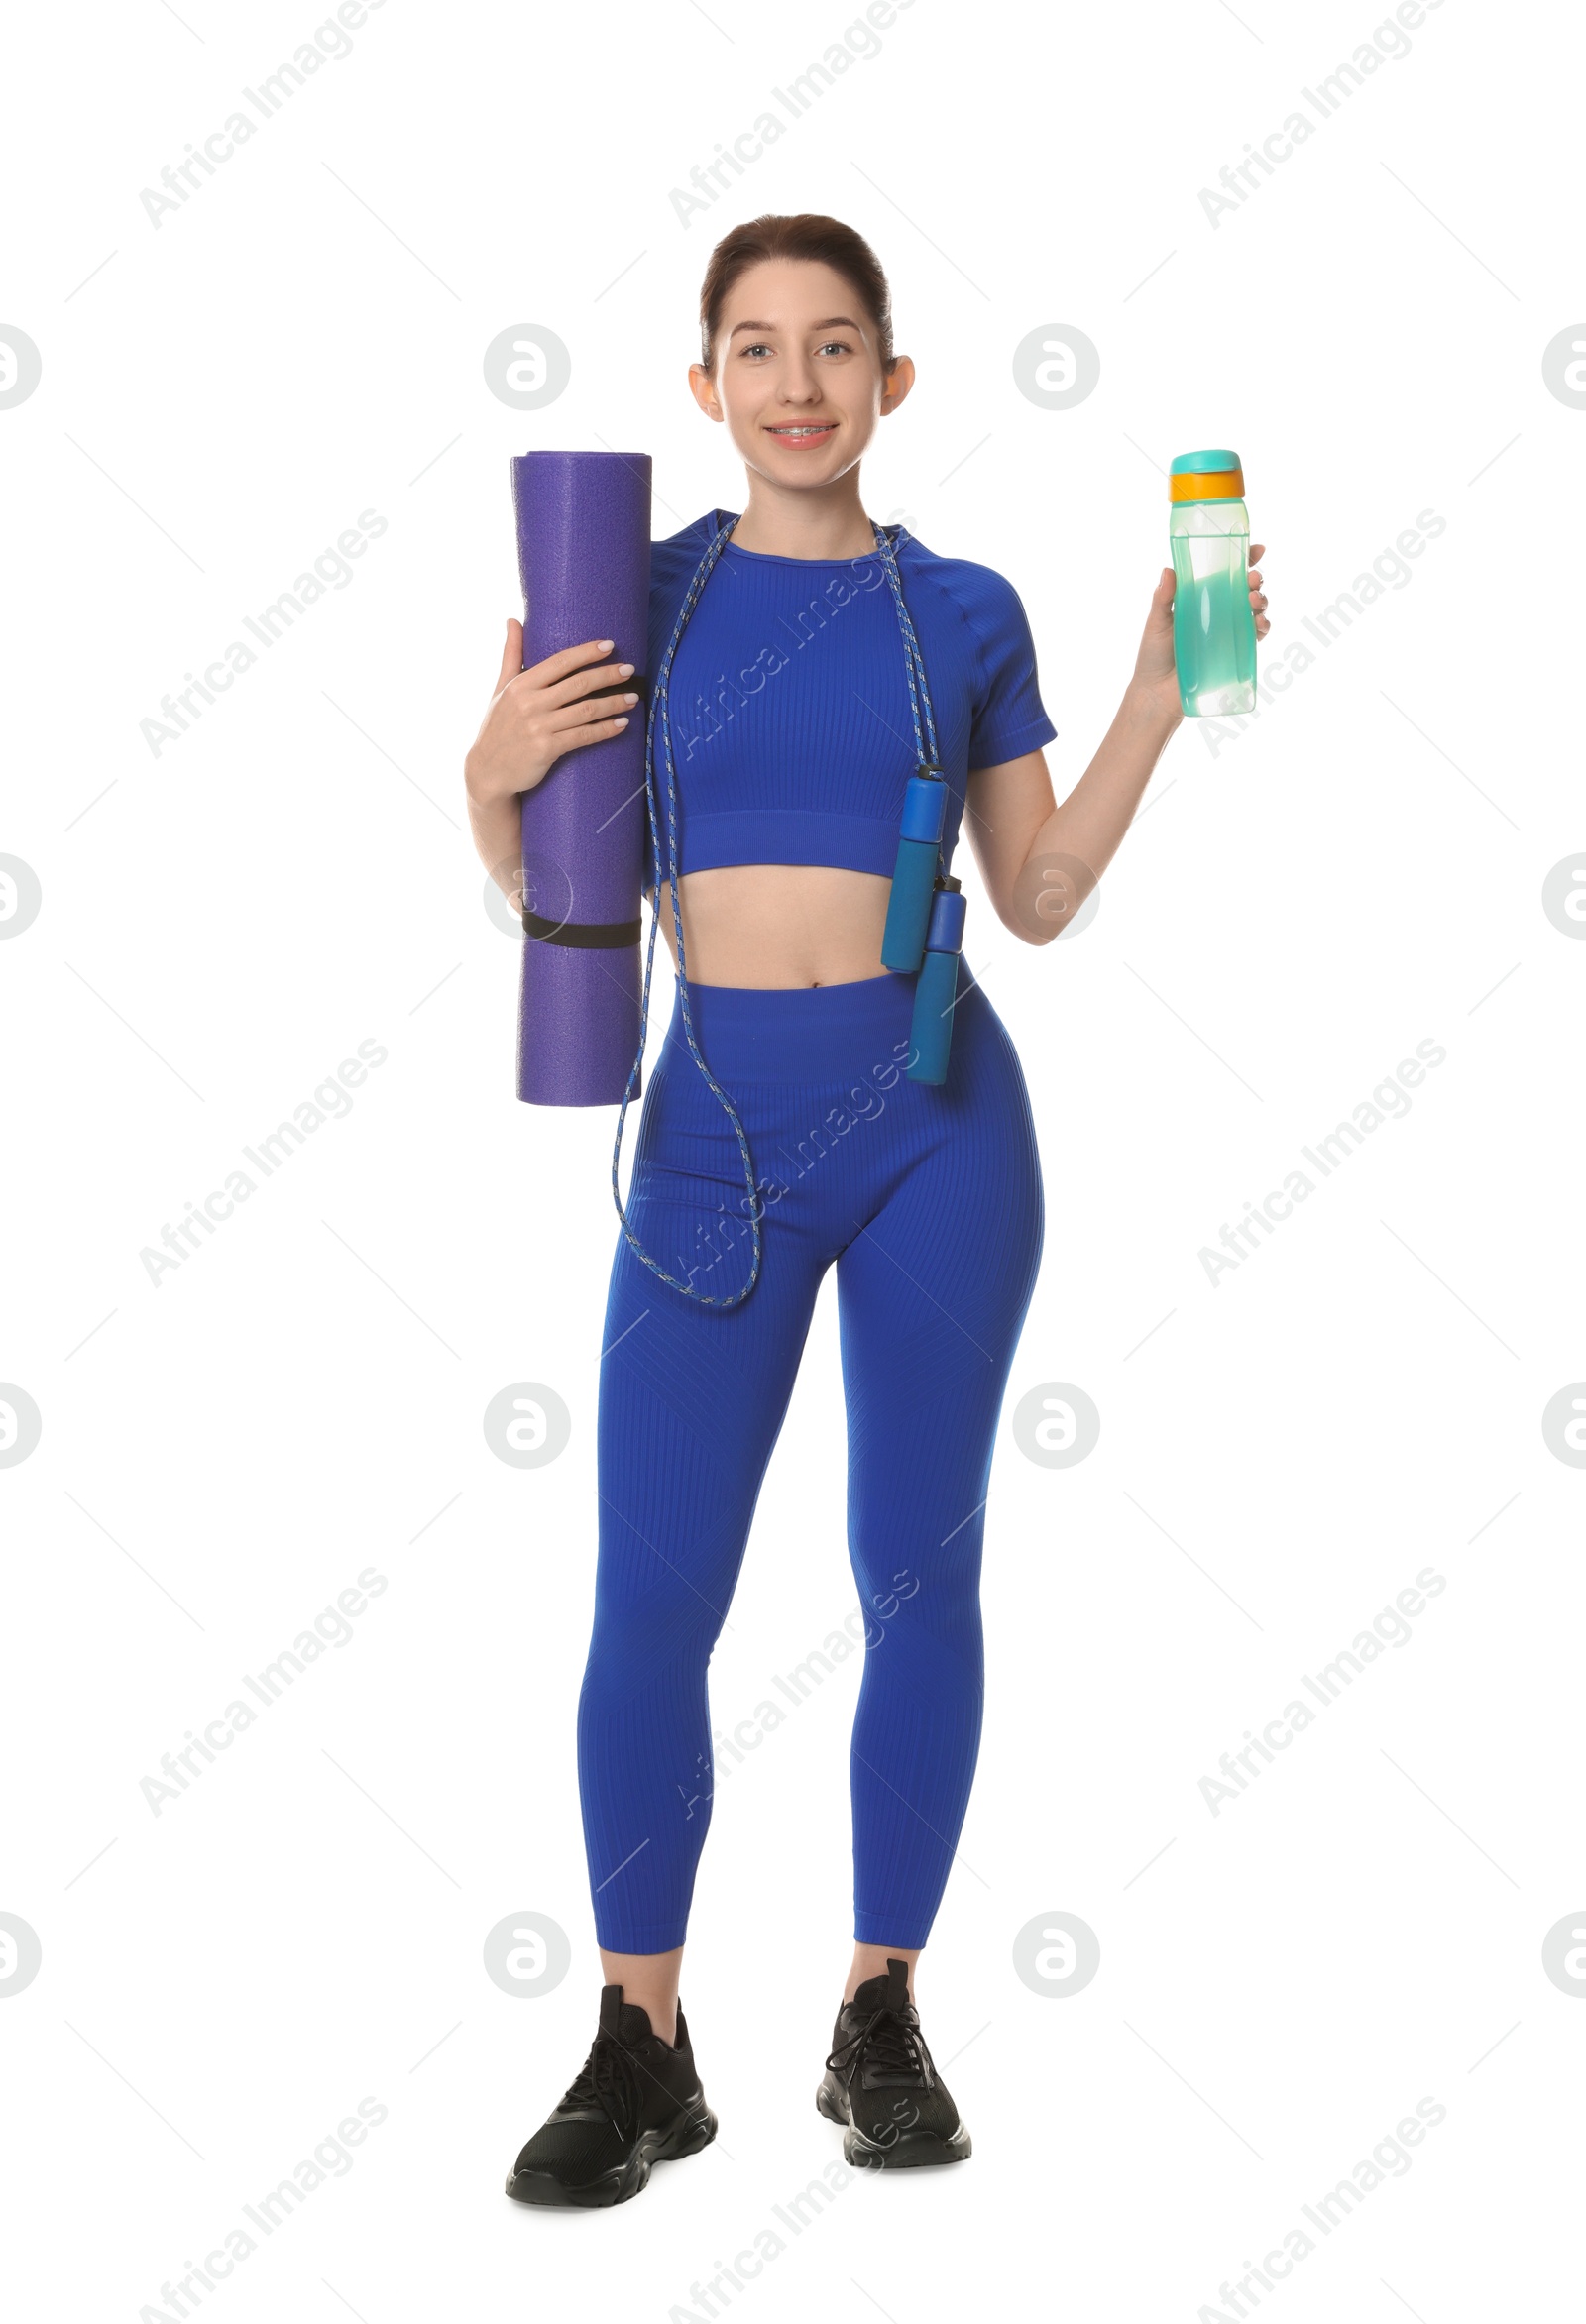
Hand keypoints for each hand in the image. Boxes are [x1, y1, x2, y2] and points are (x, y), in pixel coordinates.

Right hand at [464, 621, 639, 805]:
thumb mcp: (500, 688)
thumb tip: (512, 619)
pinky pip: (583, 736)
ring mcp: (539, 727)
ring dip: (614, 703)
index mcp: (520, 685)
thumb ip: (510, 654)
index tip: (609, 646)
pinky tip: (622, 725)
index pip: (560, 662)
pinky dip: (606, 730)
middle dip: (608, 675)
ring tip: (633, 698)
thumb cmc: (497, 727)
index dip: (587, 652)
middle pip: (578, 684)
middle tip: (630, 669)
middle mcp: (529, 703)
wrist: (487, 771)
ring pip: (586, 710)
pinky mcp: (547, 749)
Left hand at [1127, 543, 1269, 724]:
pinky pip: (1255, 636)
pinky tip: (1259, 623)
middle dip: (1255, 579)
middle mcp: (1217, 612)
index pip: (1224, 573)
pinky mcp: (1234, 653)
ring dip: (1261, 600)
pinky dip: (1263, 626)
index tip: (1256, 550)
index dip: (1243, 559)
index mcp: (1200, 598)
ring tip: (1254, 601)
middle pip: (1244, 589)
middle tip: (1253, 579)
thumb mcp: (1156, 623)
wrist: (1157, 695)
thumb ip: (1162, 598)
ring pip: (1254, 609)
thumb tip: (1168, 570)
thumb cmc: (1153, 656)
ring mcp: (1227, 632)